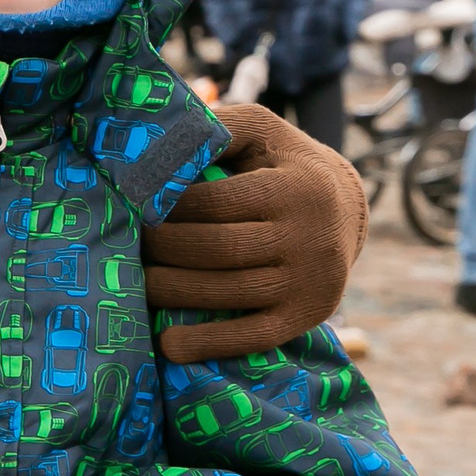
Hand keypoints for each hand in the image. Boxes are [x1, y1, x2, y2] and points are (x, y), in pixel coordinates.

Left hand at [143, 104, 367, 361]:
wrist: (347, 209)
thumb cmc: (284, 164)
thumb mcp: (261, 131)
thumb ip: (218, 129)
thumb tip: (160, 142)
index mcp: (296, 188)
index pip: (216, 203)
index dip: (168, 208)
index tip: (133, 208)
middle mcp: (309, 237)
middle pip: (217, 250)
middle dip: (162, 249)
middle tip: (127, 246)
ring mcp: (310, 282)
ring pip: (228, 292)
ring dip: (172, 292)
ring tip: (134, 285)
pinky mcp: (308, 317)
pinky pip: (253, 336)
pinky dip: (209, 343)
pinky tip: (169, 346)